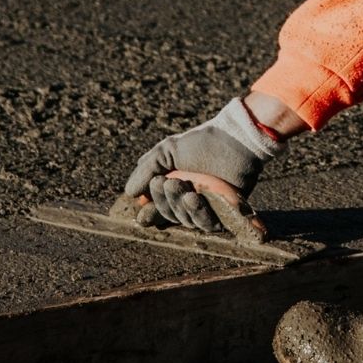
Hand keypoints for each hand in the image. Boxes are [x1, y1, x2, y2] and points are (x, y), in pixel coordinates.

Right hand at [124, 96, 284, 231]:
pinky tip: (195, 197)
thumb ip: (147, 169)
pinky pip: (210, 223)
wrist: (233, 138)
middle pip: (171, 215)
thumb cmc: (201, 143)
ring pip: (188, 220)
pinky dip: (200, 213)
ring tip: (185, 189)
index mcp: (174, 191)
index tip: (142, 205)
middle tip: (169, 182)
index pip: (156, 210)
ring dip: (183, 207)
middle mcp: (188, 202)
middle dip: (166, 201)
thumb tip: (129, 193)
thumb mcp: (167, 151)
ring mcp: (207, 209)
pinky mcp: (226, 214)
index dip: (148, 211)